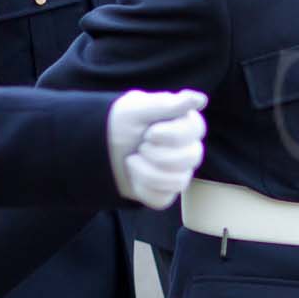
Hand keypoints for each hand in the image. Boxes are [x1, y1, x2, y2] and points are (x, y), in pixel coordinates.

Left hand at [107, 90, 206, 210]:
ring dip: (145, 171)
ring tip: (133, 160)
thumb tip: (200, 99)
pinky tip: (134, 177)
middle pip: (190, 157)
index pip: (195, 131)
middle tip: (140, 146)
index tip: (149, 131)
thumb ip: (169, 104)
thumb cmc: (119, 124)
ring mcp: (180, 173)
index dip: (170, 134)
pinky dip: (142, 187)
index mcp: (186, 125)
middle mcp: (189, 149)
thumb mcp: (137, 108)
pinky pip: (163, 197)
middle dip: (156, 153)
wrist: (98, 148)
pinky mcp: (166, 192)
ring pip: (178, 180)